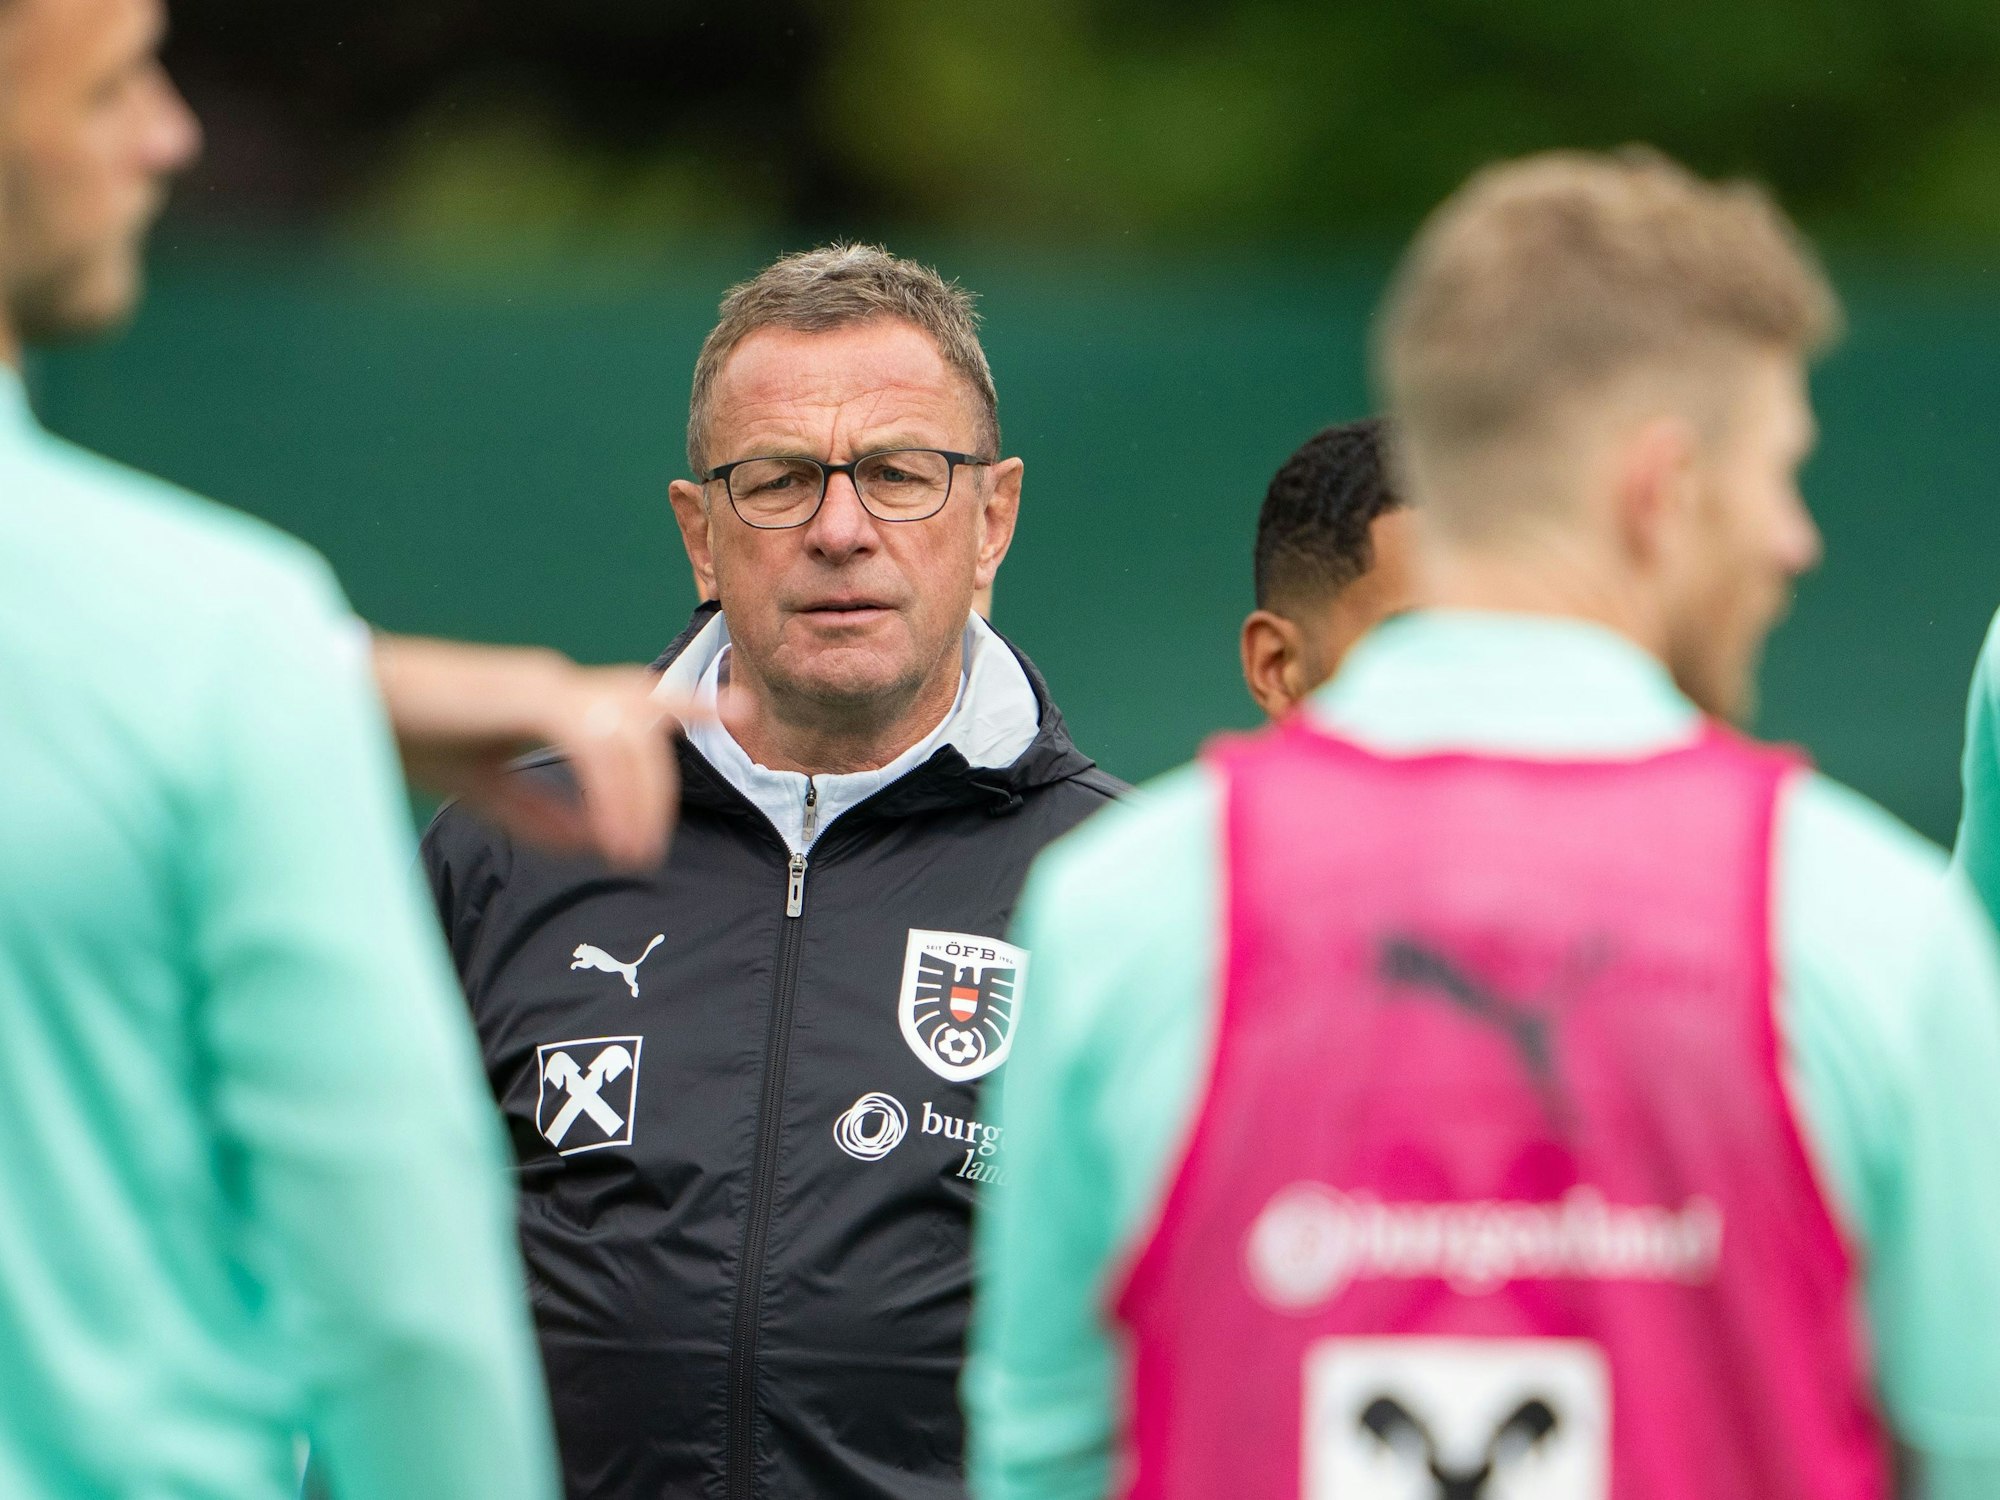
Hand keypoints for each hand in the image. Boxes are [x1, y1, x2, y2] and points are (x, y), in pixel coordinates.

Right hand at [371, 634, 693, 869]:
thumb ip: (544, 817)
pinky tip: (608, 838)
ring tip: (629, 854)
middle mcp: (560, 681)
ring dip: (638, 800)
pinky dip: (612, 793)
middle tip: (643, 852)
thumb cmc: (411, 737)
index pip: (638, 694)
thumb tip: (600, 844)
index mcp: (553, 696)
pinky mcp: (530, 694)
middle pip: (644, 724)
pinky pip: (597, 744)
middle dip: (660, 786)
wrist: (348, 703)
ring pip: (629, 738)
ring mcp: (548, 682)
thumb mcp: (487, 791)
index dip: (692, 704)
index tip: (740, 711)